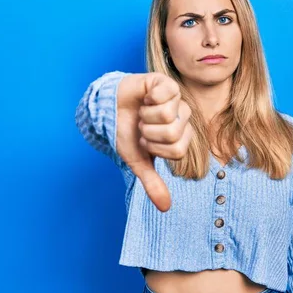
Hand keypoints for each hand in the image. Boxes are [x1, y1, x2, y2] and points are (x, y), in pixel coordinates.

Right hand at [115, 73, 192, 211]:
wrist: (109, 109)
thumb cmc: (126, 133)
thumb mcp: (138, 160)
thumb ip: (152, 183)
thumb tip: (166, 208)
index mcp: (180, 138)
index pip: (177, 151)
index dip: (156, 148)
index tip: (146, 142)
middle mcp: (183, 119)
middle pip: (173, 133)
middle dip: (149, 132)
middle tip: (142, 126)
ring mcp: (177, 100)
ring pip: (168, 114)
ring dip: (147, 116)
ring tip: (143, 111)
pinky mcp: (167, 83)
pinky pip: (166, 93)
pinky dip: (149, 97)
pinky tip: (145, 97)